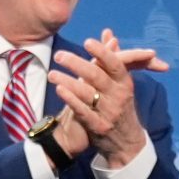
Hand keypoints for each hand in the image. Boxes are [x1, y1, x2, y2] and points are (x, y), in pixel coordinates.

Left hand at [47, 31, 163, 165]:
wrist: (126, 143)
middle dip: (77, 64)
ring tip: (52, 74)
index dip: (102, 53)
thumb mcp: (120, 84)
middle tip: (59, 55)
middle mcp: (119, 97)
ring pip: (87, 93)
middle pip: (97, 76)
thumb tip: (108, 34)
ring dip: (68, 81)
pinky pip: (82, 111)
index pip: (115, 65)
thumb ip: (111, 59)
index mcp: (125, 84)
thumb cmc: (120, 107)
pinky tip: (59, 90)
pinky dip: (70, 99)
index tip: (87, 42)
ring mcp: (109, 112)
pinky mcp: (99, 126)